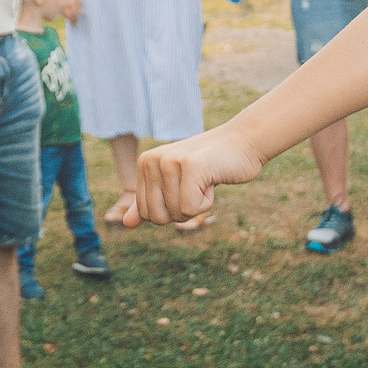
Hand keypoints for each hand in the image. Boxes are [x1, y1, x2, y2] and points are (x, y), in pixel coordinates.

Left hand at [133, 126, 264, 224]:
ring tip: (205, 179)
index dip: (171, 210)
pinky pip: (192, 209)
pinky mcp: (189, 166)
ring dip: (198, 205)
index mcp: (144, 163)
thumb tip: (125, 224)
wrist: (242, 143)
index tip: (185, 187)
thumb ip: (150, 202)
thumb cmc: (209, 166)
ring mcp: (169, 162)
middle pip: (158, 217)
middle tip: (196, 185)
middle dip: (182, 211)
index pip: (145, 213)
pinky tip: (212, 180)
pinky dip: (207, 202)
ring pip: (177, 214)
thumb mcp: (174, 184)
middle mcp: (152, 160)